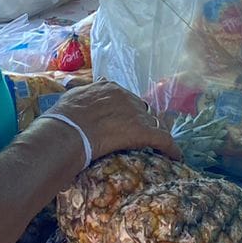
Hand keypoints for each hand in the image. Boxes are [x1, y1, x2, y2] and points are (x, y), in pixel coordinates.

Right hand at [47, 80, 180, 163]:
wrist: (68, 132)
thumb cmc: (64, 117)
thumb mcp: (72, 96)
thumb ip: (83, 90)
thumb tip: (83, 84)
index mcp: (110, 89)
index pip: (127, 98)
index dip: (129, 110)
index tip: (127, 119)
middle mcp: (127, 98)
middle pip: (143, 109)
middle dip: (143, 121)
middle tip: (141, 134)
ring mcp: (137, 114)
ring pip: (155, 123)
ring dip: (156, 133)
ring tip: (159, 146)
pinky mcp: (145, 132)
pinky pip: (164, 140)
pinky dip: (172, 149)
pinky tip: (176, 157)